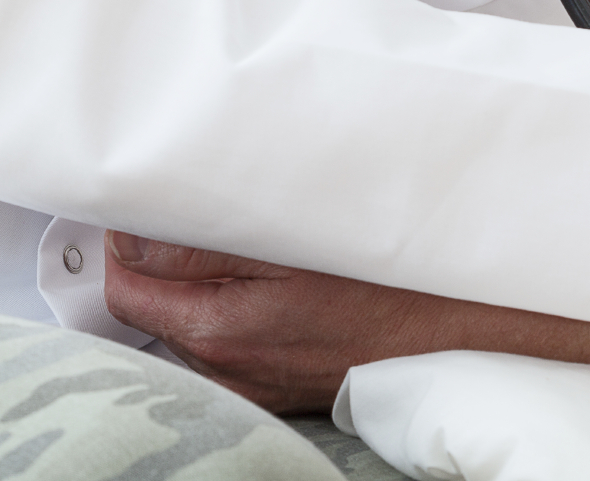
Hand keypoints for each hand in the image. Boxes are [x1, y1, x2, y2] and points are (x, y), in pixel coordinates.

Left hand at [104, 233, 454, 412]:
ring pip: (187, 330)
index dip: (129, 247)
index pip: (127, 288)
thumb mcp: (290, 249)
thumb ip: (203, 248)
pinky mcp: (267, 393)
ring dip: (199, 294)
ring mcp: (244, 386)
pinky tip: (266, 298)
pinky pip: (221, 352)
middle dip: (165, 268)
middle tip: (207, 228)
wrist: (441, 338)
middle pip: (154, 310)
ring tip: (248, 261)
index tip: (151, 218)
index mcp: (216, 329)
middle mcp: (221, 368)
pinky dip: (227, 320)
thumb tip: (135, 242)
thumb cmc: (379, 288)